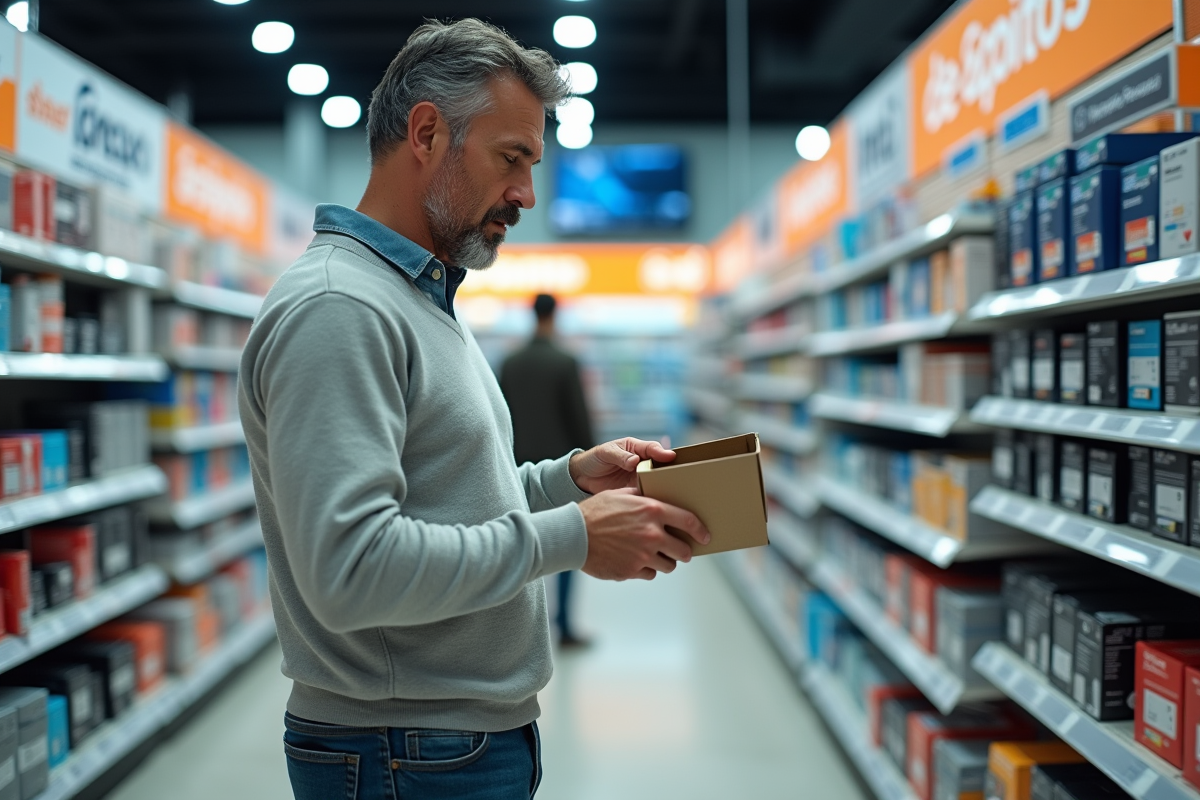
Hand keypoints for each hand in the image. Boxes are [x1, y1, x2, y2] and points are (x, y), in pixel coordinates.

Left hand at [569, 438, 674, 493]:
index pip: (653, 448)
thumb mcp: (605, 453)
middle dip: (669, 470)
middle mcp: (642, 463)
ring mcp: (640, 478)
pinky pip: (647, 494)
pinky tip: (657, 503)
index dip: (662, 452)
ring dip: (663, 486)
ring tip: (671, 491)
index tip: (669, 456)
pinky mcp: (635, 492)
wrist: (582, 477)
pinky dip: (652, 498)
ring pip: (657, 481)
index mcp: (636, 449)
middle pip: (661, 466)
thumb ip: (620, 456)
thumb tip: (634, 460)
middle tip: (677, 476)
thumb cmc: (595, 459)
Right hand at [577, 488, 711, 580]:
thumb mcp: (620, 495)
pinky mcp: (632, 571)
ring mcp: (643, 556)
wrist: (573, 535)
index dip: (701, 531)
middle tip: (679, 550)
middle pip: (683, 551)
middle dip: (684, 551)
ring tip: (655, 556)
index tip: (705, 536)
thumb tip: (654, 498)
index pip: (689, 522)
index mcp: (653, 511)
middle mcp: (653, 535)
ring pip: (668, 566)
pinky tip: (636, 561)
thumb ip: (642, 498)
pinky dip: (646, 570)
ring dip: (665, 562)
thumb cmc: (595, 512)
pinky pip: (649, 574)